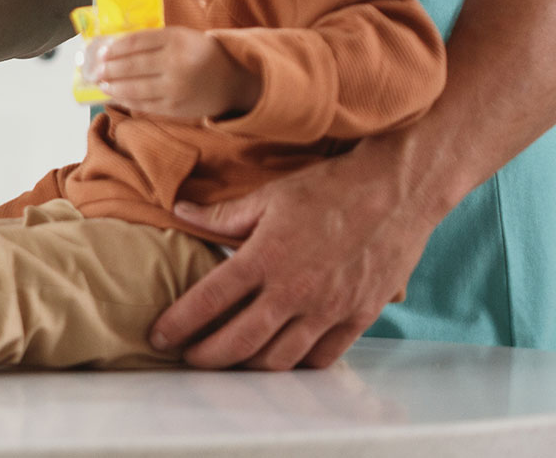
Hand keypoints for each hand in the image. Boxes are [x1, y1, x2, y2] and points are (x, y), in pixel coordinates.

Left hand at [90, 27, 257, 119]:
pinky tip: (116, 95)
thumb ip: (153, 40)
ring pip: (135, 87)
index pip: (137, 42)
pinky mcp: (175, 108)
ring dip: (113, 86)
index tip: (101, 50)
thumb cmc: (199, 54)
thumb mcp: (182, 37)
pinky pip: (144, 104)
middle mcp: (176, 63)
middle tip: (94, 69)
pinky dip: (126, 100)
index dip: (115, 47)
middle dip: (109, 68)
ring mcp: (176, 88)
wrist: (232, 82)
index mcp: (177, 39)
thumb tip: (114, 47)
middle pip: (133, 65)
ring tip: (101, 83)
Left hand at [149, 143, 439, 369]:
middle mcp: (293, 291)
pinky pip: (322, 357)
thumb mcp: (269, 195)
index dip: (178, 324)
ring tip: (230, 362)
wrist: (396, 192)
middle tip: (187, 359)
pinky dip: (296, 365)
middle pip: (238, 342)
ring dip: (248, 367)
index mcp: (264, 258)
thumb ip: (222, 214)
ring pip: (279, 359)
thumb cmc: (330, 188)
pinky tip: (281, 359)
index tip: (158, 336)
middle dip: (205, 357)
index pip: (208, 301)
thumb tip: (180, 212)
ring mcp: (328, 309)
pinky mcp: (358, 317)